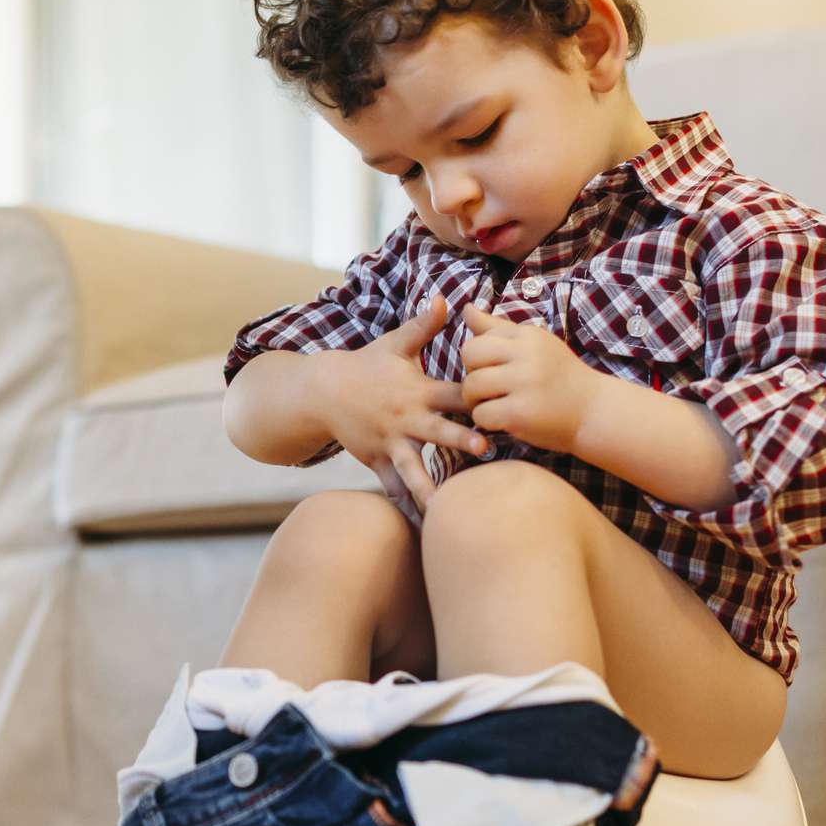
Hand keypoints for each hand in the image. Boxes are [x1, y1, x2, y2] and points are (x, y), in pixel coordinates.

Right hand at [317, 294, 489, 514]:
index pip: (452, 393)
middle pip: (437, 431)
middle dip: (460, 441)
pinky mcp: (377, 461)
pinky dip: (406, 504)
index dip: (476, 397)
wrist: (323, 391)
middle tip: (485, 451)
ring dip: (432, 486)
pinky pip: (394, 486)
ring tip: (449, 508)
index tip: (502, 401)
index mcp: (417, 390)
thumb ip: (425, 324)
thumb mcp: (396, 343)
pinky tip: (424, 528)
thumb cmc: (367, 364)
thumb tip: (447, 298)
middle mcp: (405, 419)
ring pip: (414, 468)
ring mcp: (390, 442)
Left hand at [459, 303, 601, 454]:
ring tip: (493, 405)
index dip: (480, 359)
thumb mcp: (534, 345)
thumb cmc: (559, 377)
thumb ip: (498, 328)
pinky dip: (486, 421)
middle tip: (487, 390)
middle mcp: (527, 354)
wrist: (594, 411)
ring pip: (471, 386)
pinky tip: (502, 421)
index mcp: (528, 335)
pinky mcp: (520, 413)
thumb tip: (467, 308)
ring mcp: (524, 383)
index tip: (498, 372)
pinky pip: (481, 414)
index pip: (479, 338)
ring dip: (474, 401)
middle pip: (469, 355)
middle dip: (471, 374)